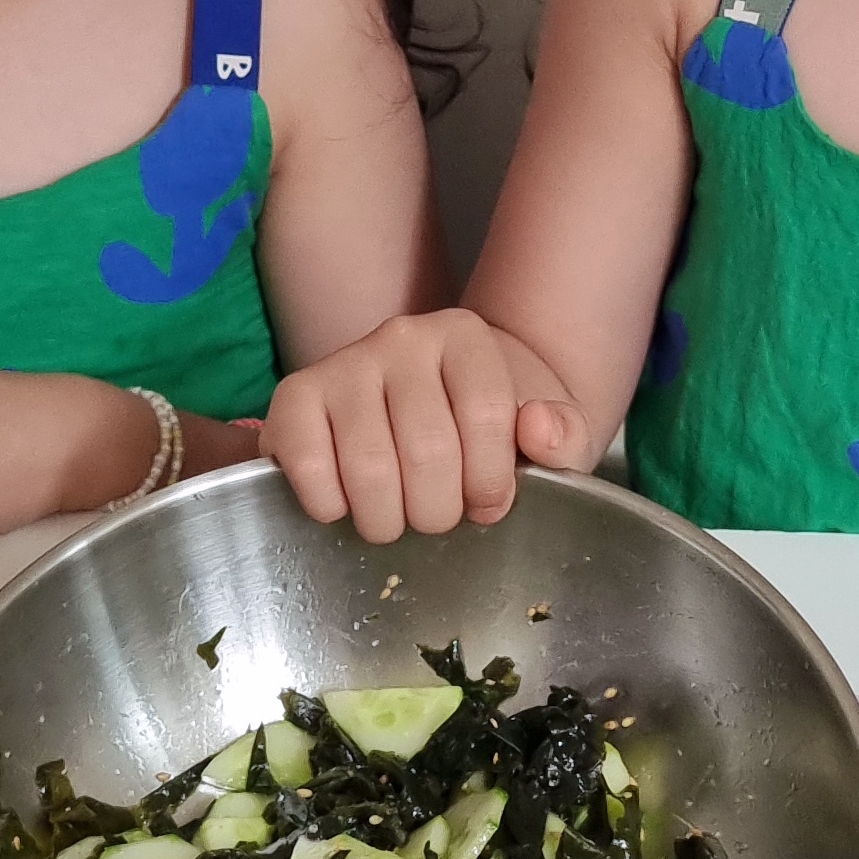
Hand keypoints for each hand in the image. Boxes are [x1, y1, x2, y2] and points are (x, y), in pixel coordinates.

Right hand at [264, 311, 594, 542]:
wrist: (424, 418)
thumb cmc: (489, 433)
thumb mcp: (547, 431)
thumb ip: (564, 434)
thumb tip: (538, 428)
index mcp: (466, 337)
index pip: (488, 416)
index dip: (491, 482)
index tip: (488, 504)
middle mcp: (402, 337)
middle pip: (428, 452)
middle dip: (438, 512)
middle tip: (438, 516)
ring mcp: (343, 364)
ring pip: (369, 470)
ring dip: (388, 521)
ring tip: (398, 515)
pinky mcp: (293, 397)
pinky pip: (309, 470)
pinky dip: (331, 508)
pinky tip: (350, 502)